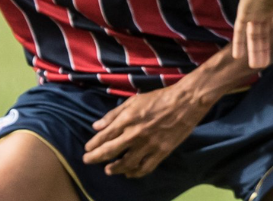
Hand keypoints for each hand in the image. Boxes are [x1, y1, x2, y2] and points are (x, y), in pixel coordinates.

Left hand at [82, 85, 210, 177]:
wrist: (185, 102)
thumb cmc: (159, 98)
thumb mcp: (133, 100)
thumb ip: (114, 114)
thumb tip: (96, 126)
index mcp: (127, 119)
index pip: (104, 137)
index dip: (93, 145)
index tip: (87, 149)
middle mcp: (134, 134)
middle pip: (109, 152)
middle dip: (95, 158)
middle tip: (87, 161)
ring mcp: (148, 145)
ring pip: (125, 164)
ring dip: (114, 169)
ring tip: (108, 170)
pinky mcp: (161, 152)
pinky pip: (144, 168)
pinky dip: (135, 173)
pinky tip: (129, 173)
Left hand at [232, 0, 272, 69]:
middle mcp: (265, 15)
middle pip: (263, 36)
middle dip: (263, 51)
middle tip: (263, 66)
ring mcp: (253, 14)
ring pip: (252, 36)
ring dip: (253, 51)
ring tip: (254, 66)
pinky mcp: (243, 13)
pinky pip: (239, 30)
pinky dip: (239, 43)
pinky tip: (238, 56)